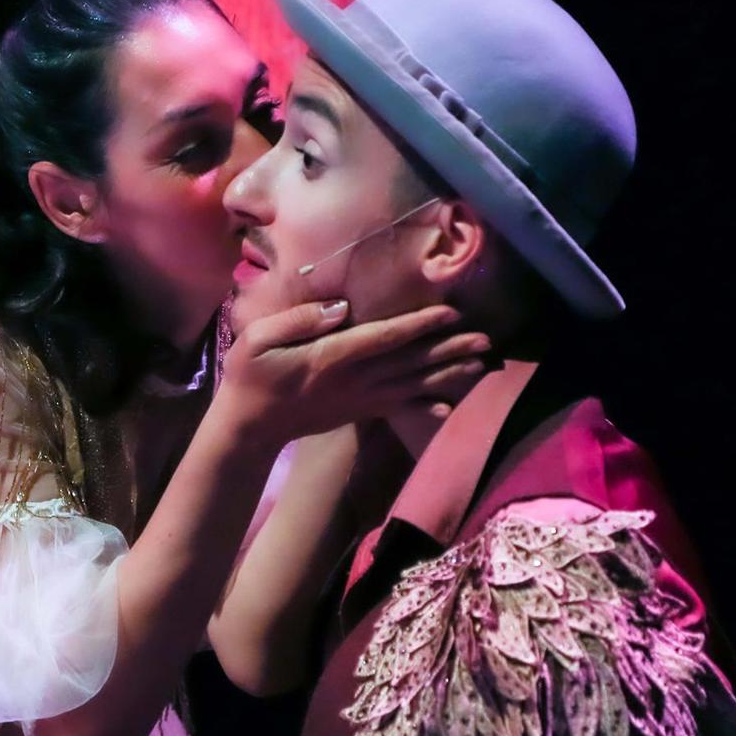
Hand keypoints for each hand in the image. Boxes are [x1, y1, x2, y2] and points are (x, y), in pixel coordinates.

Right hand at [217, 300, 488, 448]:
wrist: (249, 427)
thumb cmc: (249, 376)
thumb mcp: (258, 339)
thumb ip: (298, 320)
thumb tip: (340, 308)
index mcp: (333, 357)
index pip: (384, 338)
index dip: (418, 325)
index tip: (450, 312)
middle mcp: (354, 380)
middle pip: (409, 362)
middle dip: (449, 350)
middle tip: (486, 340)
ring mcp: (358, 400)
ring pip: (411, 385)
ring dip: (447, 375)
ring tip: (479, 366)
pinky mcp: (357, 413)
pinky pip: (397, 409)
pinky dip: (424, 407)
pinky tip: (448, 408)